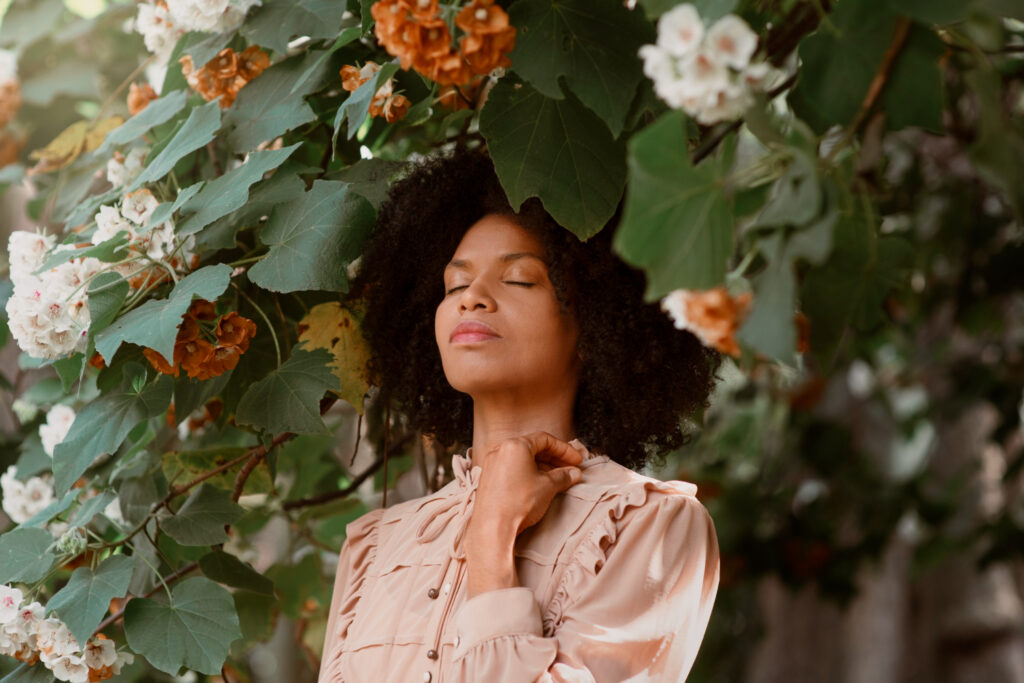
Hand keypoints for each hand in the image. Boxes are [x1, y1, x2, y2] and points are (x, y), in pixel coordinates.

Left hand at [464, 432, 581, 597]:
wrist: (493, 529)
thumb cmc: (519, 503)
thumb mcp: (548, 487)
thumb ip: (563, 476)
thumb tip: (574, 473)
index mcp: (515, 445)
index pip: (545, 440)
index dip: (565, 450)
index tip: (577, 460)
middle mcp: (499, 450)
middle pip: (532, 447)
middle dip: (554, 458)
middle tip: (570, 469)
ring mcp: (491, 464)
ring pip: (521, 459)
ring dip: (542, 466)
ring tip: (558, 478)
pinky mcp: (487, 478)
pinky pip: (511, 468)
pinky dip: (527, 473)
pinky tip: (539, 485)